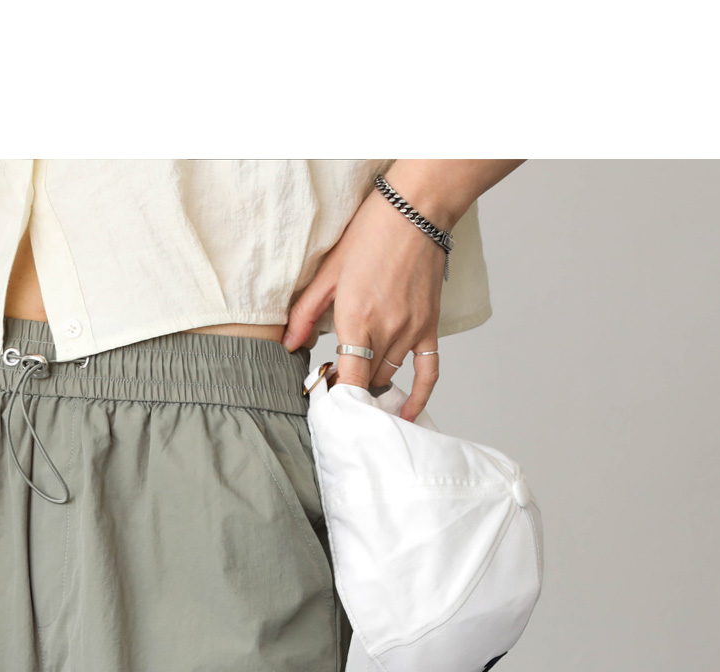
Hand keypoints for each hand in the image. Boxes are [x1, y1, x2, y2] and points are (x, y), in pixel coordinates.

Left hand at [282, 185, 446, 421]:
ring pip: (389, 376)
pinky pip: (429, 372)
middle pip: (366, 381)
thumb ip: (305, 313)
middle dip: (348, 388)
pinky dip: (419, 396)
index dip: (336, 397)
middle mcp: (387, 331)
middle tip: (334, 385)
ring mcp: (411, 331)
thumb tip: (289, 345)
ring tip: (358, 383)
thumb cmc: (371, 235)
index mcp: (357, 319)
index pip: (349, 379)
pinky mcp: (430, 327)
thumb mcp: (327, 272)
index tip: (324, 401)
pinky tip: (406, 413)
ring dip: (372, 384)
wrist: (416, 211)